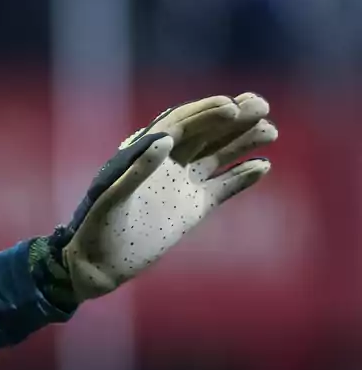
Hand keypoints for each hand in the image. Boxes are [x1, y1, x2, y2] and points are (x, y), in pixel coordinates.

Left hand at [31, 93, 276, 306]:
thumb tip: (165, 137)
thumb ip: (137, 169)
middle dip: (232, 119)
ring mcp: (181, 184)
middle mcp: (166, 164)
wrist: (98, 263)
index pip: (180, 124)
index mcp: (144, 153)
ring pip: (218, 156)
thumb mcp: (112, 197)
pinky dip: (243, 177)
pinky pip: (224, 187)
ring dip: (243, 142)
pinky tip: (263, 165)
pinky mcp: (194, 208)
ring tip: (271, 130)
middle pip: (204, 134)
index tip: (232, 105)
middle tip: (262, 106)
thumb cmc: (97, 227)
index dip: (205, 112)